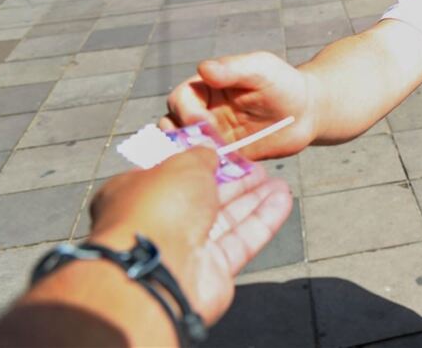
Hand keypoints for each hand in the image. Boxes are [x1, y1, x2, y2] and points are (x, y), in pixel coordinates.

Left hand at [88, 149, 292, 324]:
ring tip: (280, 182)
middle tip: (260, 169)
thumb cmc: (159, 207)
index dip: (201, 163)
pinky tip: (283, 201)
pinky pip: (241, 240)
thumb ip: (201, 156)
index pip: (172, 175)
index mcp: (138, 194)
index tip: (227, 153)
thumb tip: (209, 150)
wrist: (159, 270)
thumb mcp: (183, 165)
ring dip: (254, 200)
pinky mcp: (213, 271)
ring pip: (226, 220)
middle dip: (235, 182)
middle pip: (204, 198)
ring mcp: (186, 248)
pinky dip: (262, 221)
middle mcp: (160, 222)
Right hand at [161, 52, 314, 159]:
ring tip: (205, 163)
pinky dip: (206, 173)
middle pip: (173, 126)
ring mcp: (211, 137)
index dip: (186, 111)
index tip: (203, 122)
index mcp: (205, 88)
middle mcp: (202, 112)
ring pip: (184, 149)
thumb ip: (234, 68)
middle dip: (180, 138)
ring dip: (188, 158)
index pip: (180, 99)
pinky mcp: (223, 158)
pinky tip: (217, 177)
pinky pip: (206, 167)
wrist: (306, 113)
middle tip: (199, 148)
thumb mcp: (261, 69)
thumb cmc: (283, 84)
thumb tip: (204, 68)